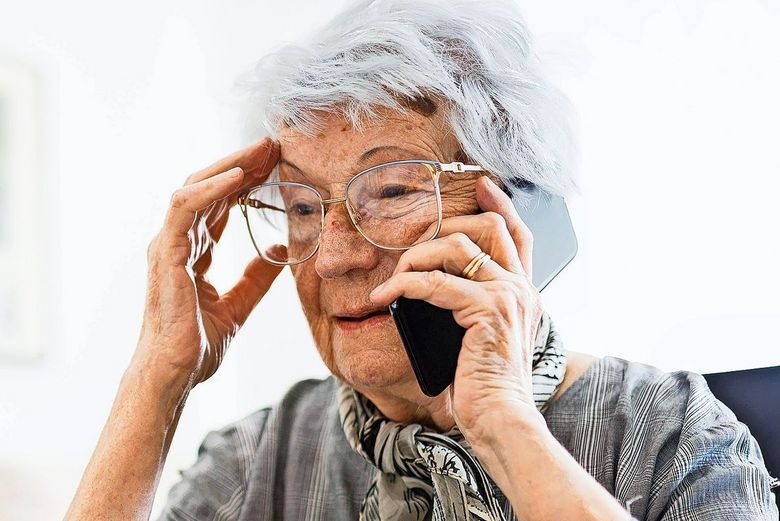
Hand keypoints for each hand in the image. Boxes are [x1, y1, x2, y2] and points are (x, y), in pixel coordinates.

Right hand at [137, 138, 281, 385]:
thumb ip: (256, 278)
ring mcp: (169, 246)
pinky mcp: (166, 254)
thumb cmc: (196, 344)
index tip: (277, 164)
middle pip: (210, 188)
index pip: (222, 204)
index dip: (248, 182)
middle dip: (242, 164)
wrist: (175, 374)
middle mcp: (179, 242)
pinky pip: (185, 208)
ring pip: (196, 188)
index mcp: (194, 252)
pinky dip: (211, 189)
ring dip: (229, 166)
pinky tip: (239, 176)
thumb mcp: (238, 304)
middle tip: (274, 145)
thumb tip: (279, 251)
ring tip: (262, 150)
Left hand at [369, 175, 542, 441]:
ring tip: (395, 278)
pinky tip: (386, 295)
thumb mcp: (482, 338)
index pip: (519, 236)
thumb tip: (431, 285)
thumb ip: (472, 307)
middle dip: (445, 227)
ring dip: (417, 256)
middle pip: (487, 229)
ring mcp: (507, 297)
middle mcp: (521, 289)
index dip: (501, 206)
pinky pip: (434, 283)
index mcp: (523, 294)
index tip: (482, 185)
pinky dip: (404, 284)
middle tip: (412, 249)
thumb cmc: (485, 386)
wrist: (500, 419)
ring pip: (456, 247)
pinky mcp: (487, 311)